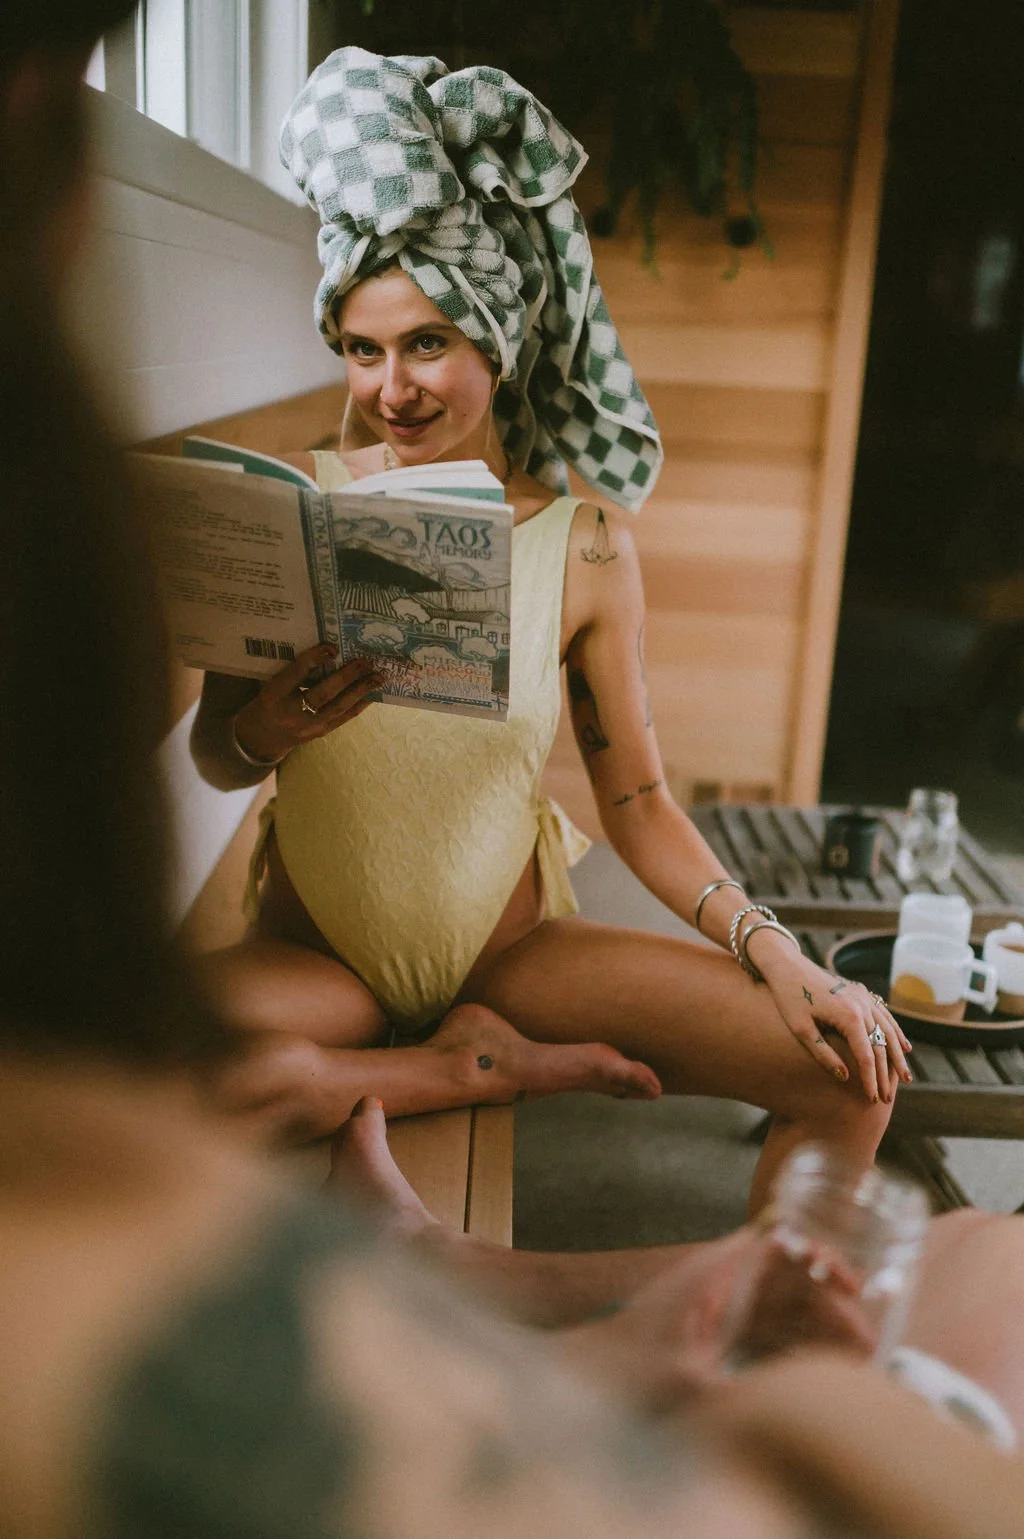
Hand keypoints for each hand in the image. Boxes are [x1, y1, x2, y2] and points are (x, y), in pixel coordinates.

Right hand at [233, 642, 383, 761]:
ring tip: (377, 677)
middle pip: (322, 693)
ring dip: (360, 691)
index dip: (314, 659)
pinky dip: (359, 705)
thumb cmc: (268, 701)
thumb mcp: (270, 684)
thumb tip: (326, 650)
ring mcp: (307, 726)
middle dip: (346, 676)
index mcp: (273, 695)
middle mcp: (291, 712)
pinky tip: (372, 694)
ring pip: (338, 707)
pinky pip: (343, 718)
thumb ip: (292, 671)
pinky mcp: (320, 733)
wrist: (262, 736)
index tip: (332, 647)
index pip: (295, 674)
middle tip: (365, 662)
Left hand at [561, 1229, 878, 1415]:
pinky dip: (803, 1342)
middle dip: (832, 1302)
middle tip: (867, 1340)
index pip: (776, 1240)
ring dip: (823, 1325)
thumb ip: (732, 1391)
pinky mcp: (723, 1327)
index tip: (848, 1281)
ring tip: (862, 1356)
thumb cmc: (629, 1369)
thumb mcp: (684, 1383)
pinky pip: (774, 1327)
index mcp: (715, 1274)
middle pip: (793, 1275)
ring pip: (789, 1303)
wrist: (592, 1374)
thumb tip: (783, 1406)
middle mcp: (724, 1279)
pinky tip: (829, 1370)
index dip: (817, 1253)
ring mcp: (725, 1303)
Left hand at [749, 934, 912, 1102]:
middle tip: (887, 1099)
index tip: (873, 1099)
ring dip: (897, 1057)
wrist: (787, 965)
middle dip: (884, 1075)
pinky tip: (904, 1047)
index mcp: (848, 1016)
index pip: (865, 1056)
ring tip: (905, 1079)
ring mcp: (864, 997)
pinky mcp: (861, 992)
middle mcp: (862, 1005)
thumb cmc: (789, 998)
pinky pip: (884, 1016)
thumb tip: (845, 1077)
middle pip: (880, 1046)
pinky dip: (895, 1033)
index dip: (870, 1080)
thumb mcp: (800, 1029)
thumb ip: (823, 1054)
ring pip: (888, 1031)